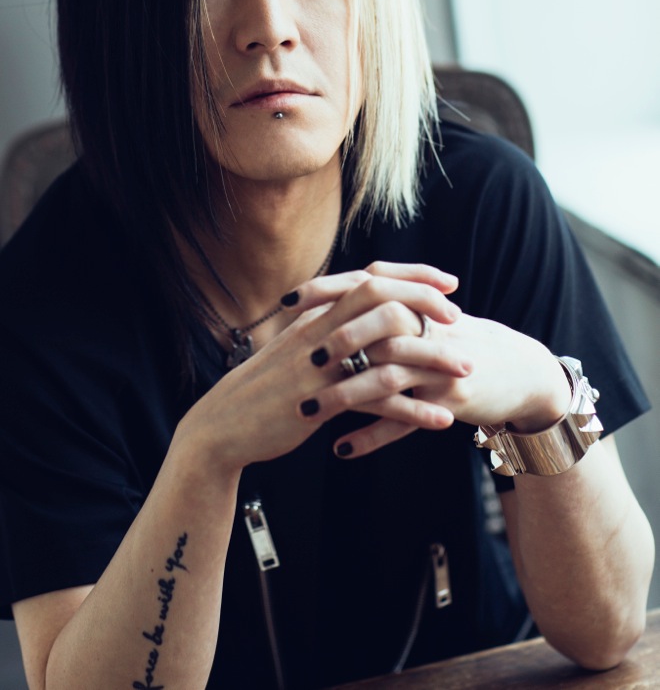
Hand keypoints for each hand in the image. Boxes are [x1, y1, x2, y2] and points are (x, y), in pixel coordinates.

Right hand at [173, 261, 461, 474]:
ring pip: (386, 353)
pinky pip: (377, 404)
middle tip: (459, 316)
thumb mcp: (295, 347)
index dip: (411, 276)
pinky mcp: (321, 403)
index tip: (446, 281)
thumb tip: (362, 315)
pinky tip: (441, 420)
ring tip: (467, 371)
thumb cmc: (264, 388)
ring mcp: (320, 367)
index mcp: (317, 314)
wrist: (223, 425)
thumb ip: (327, 327)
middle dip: (425, 302)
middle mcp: (320, 331)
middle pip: (380, 298)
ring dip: (431, 361)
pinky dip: (413, 412)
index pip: (370, 278)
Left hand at [292, 269, 570, 457]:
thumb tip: (331, 300)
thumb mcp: (429, 319)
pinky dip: (372, 436)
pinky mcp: (451, 400)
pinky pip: (406, 420)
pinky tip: (341, 449)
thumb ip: (385, 307)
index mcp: (417, 304)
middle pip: (376, 328)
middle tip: (300, 359)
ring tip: (307, 411)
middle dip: (336, 342)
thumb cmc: (462, 343)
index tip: (287, 302)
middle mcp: (428, 330)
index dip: (327, 291)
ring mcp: (439, 365)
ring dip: (344, 395)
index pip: (366, 286)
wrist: (521, 372)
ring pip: (387, 377)